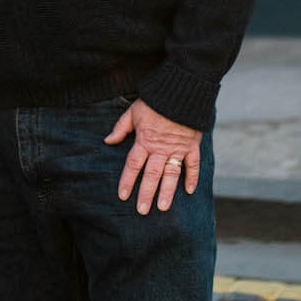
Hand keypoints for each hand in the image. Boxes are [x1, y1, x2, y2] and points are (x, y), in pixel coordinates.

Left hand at [104, 99, 201, 214]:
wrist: (181, 90)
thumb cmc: (155, 100)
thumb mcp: (133, 111)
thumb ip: (121, 127)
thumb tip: (108, 141)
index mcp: (145, 140)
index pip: (133, 165)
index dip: (127, 180)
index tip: (122, 195)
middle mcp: (161, 148)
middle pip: (151, 174)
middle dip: (146, 193)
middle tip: (142, 210)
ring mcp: (178, 148)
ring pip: (171, 174)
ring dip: (167, 192)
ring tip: (163, 208)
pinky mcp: (192, 145)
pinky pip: (193, 164)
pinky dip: (192, 177)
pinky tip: (189, 191)